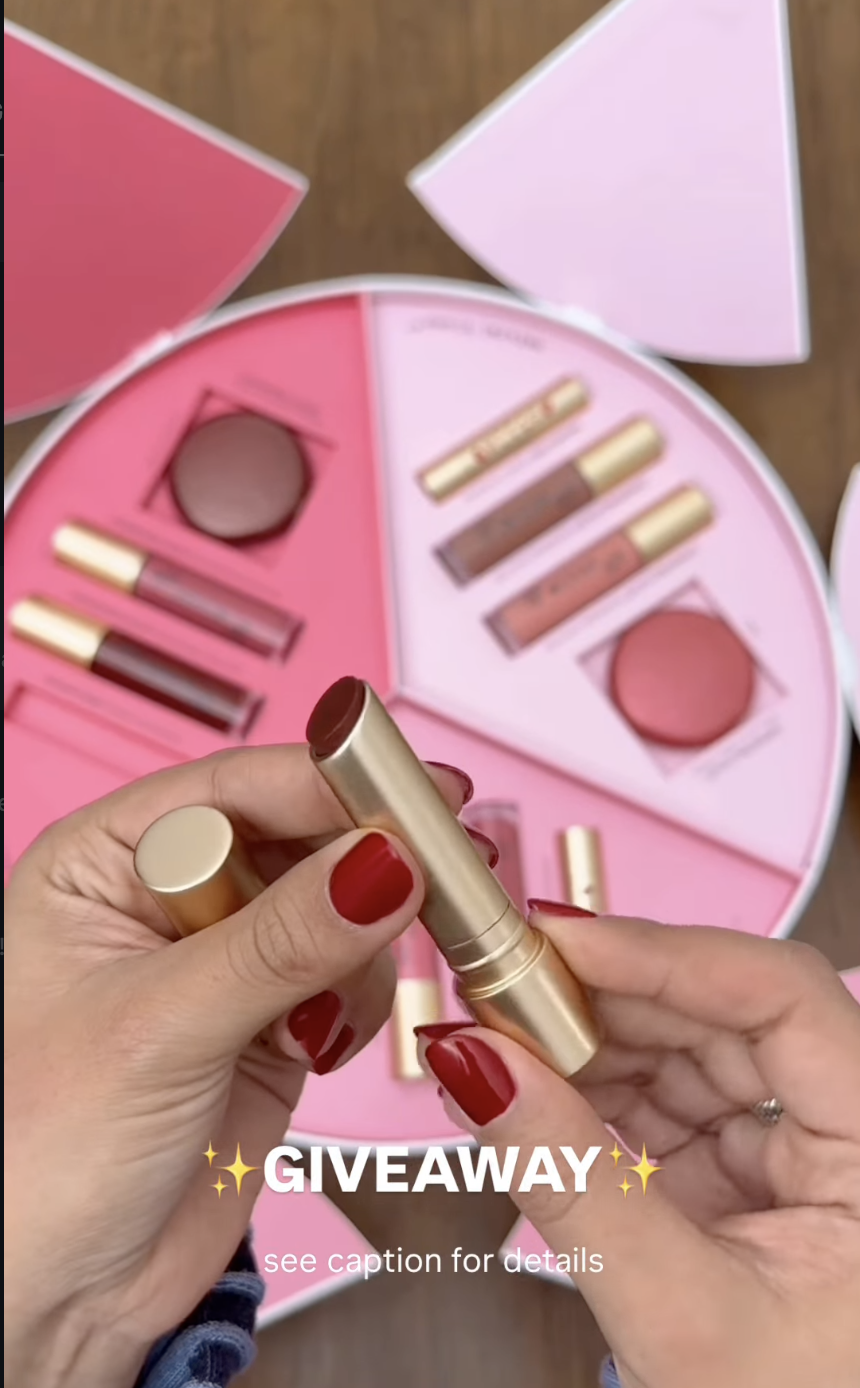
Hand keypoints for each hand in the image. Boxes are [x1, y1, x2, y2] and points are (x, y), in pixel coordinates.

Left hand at [4, 744, 470, 1387]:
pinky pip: (348, 972)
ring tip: (349, 990)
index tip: (420, 793)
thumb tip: (386, 861)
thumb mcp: (159, 1029)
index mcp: (104, 863)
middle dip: (368, 857)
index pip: (237, 788)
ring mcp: (224, 962)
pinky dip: (360, 994)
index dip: (331, 782)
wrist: (50, 1301)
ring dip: (366, 937)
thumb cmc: (32, 1157)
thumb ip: (281, 940)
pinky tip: (321, 1040)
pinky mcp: (271, 1022)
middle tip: (445, 870)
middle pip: (299, 834)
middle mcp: (166, 899)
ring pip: (338, 903)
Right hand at [418, 911, 859, 1387]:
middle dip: (607, 996)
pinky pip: (670, 1103)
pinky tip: (535, 1090)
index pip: (781, 996)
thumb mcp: (682, 1317)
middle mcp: (850, 1128)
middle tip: (503, 986)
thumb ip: (576, 1183)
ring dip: (591, 1043)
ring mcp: (799, 1151)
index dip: (665, 953)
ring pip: (690, 1049)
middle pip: (725, 1011)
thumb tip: (481, 1064)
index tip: (558, 942)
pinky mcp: (749, 1176)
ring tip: (503, 1041)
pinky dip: (596, 1096)